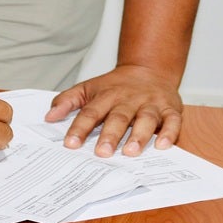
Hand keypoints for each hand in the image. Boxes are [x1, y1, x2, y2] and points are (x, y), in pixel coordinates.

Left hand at [45, 65, 182, 157]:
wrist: (149, 69)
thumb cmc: (115, 86)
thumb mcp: (88, 88)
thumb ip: (68, 101)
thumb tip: (49, 116)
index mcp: (107, 95)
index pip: (91, 112)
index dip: (80, 128)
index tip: (70, 144)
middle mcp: (129, 99)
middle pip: (118, 117)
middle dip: (110, 135)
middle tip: (101, 153)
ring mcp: (150, 104)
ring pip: (146, 119)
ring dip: (139, 136)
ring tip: (130, 152)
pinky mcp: (170, 109)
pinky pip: (172, 121)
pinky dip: (169, 133)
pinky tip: (163, 145)